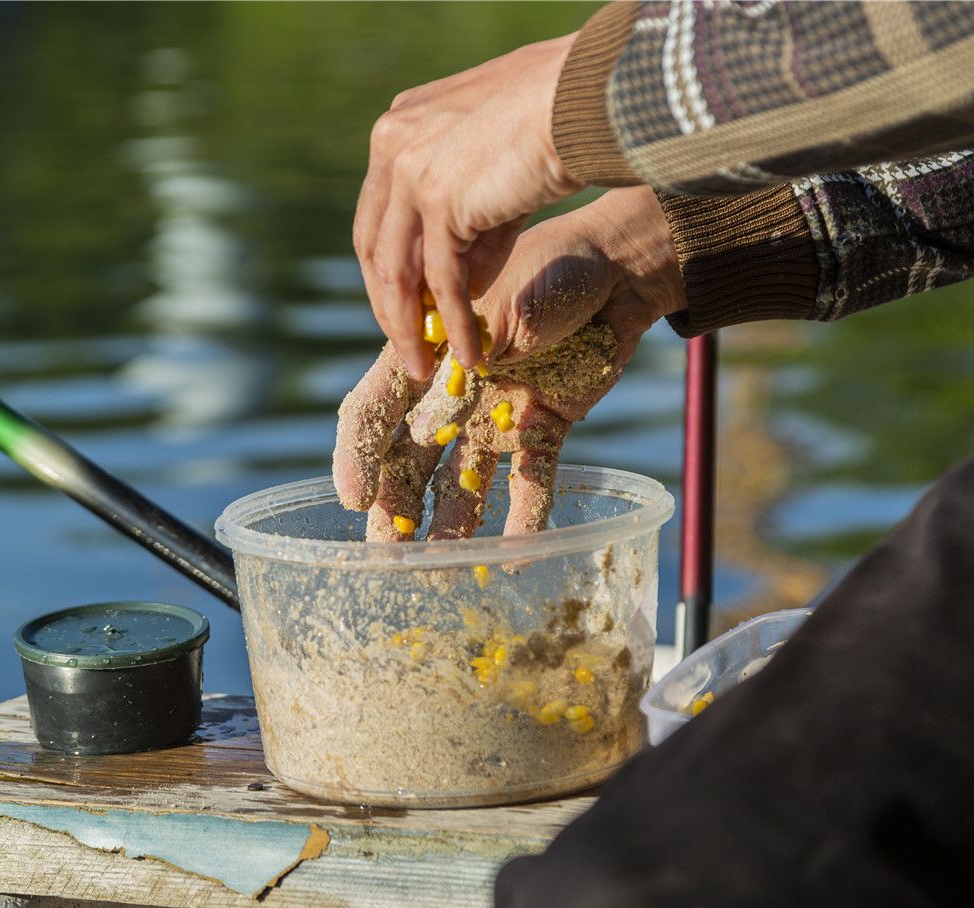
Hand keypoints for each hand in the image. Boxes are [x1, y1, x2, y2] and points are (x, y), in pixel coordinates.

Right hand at [335, 187, 684, 540]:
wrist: (620, 269)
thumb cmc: (555, 267)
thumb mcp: (510, 301)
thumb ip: (486, 348)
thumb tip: (465, 390)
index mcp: (425, 353)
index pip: (375, 408)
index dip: (357, 454)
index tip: (353, 499)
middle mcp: (452, 393)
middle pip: (410, 460)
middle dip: (394, 512)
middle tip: (386, 563)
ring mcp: (495, 416)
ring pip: (461, 482)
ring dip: (450, 529)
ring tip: (442, 575)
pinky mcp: (540, 430)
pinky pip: (529, 482)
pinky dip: (525, 520)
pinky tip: (517, 559)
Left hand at [354, 33, 583, 381]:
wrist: (587, 93)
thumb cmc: (561, 115)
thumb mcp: (501, 171)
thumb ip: (476, 221)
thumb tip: (465, 283)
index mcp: (401, 125)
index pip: (380, 214)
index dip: (390, 267)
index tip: (406, 307)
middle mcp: (394, 143)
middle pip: (374, 244)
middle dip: (390, 305)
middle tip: (408, 348)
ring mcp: (410, 169)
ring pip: (398, 270)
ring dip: (410, 326)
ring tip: (426, 366)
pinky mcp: (439, 198)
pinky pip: (441, 279)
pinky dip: (455, 322)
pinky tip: (469, 352)